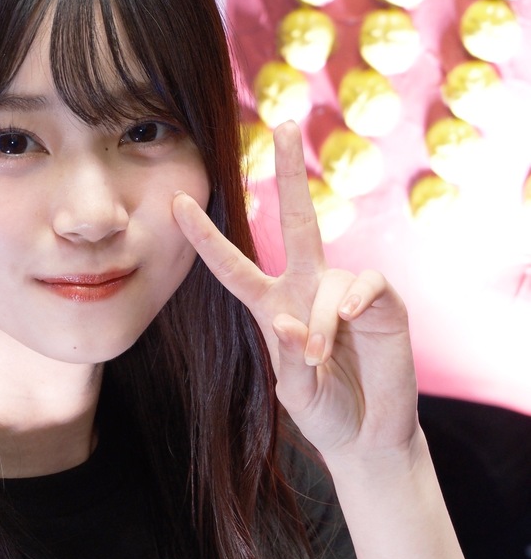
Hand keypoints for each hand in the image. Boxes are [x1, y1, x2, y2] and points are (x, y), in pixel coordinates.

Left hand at [172, 122, 417, 461]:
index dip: (204, 236)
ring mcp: (345, 291)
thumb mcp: (294, 391)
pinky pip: (365, 284)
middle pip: (297, 218)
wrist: (368, 435)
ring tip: (321, 356)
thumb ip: (291, 357)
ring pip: (328, 281)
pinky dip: (354, 301)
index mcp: (273, 304)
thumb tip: (297, 323)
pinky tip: (348, 319)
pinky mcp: (383, 303)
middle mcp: (307, 286)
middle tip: (283, 123)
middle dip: (291, 170)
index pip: (232, 265)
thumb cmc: (324, 409)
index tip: (175, 200)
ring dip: (321, 320)